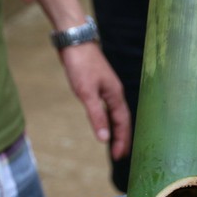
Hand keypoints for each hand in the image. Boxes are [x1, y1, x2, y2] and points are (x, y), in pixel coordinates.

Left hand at [59, 43, 131, 159]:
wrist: (74, 39)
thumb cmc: (81, 64)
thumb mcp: (86, 93)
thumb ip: (96, 116)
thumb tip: (104, 139)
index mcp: (115, 96)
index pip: (122, 124)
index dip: (121, 141)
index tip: (118, 157)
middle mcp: (115, 93)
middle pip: (122, 120)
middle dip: (122, 138)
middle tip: (119, 155)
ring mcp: (108, 89)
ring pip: (116, 113)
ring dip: (116, 129)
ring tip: (113, 143)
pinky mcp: (99, 85)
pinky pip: (108, 107)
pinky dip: (108, 118)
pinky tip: (103, 121)